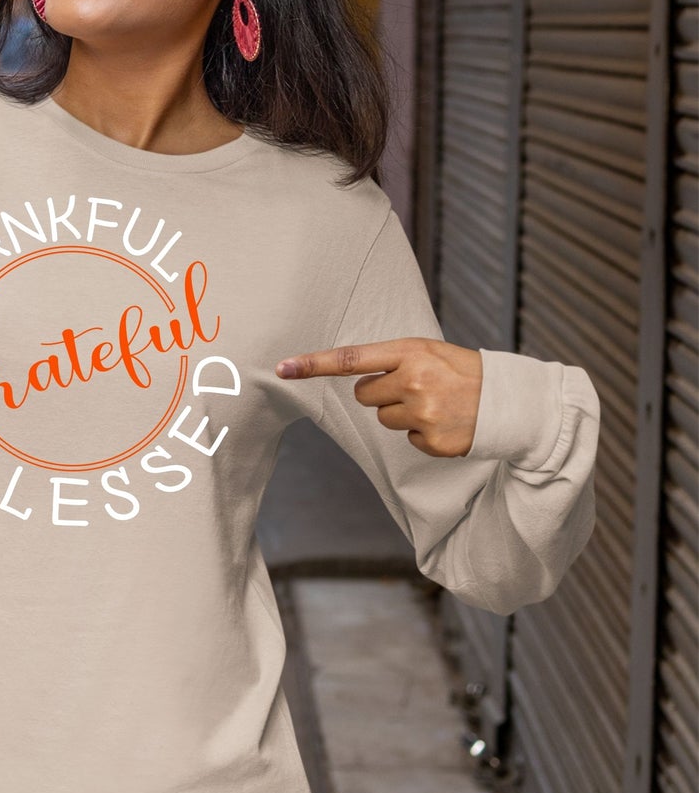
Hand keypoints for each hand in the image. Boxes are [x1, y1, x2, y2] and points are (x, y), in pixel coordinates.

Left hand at [275, 338, 482, 457]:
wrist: (510, 400)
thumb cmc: (462, 370)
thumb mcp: (427, 351)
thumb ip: (391, 360)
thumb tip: (355, 381)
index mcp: (409, 352)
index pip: (350, 358)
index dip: (313, 364)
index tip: (282, 368)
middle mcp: (413, 381)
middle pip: (364, 395)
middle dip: (382, 393)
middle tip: (415, 387)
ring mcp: (424, 413)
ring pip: (383, 419)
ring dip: (403, 413)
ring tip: (435, 403)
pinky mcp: (433, 441)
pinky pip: (407, 440)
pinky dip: (423, 434)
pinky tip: (446, 422)